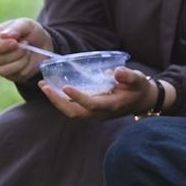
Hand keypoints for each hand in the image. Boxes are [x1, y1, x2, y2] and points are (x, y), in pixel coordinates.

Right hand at [0, 17, 50, 82]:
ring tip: (28, 51)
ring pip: (3, 69)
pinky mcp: (8, 74)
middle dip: (16, 52)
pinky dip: (25, 67)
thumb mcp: (26, 24)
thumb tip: (3, 35)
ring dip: (21, 61)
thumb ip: (15, 28)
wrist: (43, 46)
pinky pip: (14, 75)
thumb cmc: (31, 32)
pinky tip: (29, 59)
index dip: (0, 45)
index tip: (15, 42)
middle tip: (26, 44)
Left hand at [38, 65, 157, 119]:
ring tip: (44, 86)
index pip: (91, 104)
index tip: (66, 86)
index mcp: (111, 105)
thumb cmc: (139, 88)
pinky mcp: (90, 111)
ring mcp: (94, 114)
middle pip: (74, 112)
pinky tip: (53, 88)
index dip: (78, 97)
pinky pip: (73, 108)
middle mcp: (100, 113)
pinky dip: (61, 100)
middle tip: (45, 86)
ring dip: (56, 101)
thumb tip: (117, 71)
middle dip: (58, 101)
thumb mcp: (139, 79)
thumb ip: (129, 76)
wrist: (141, 100)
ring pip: (71, 111)